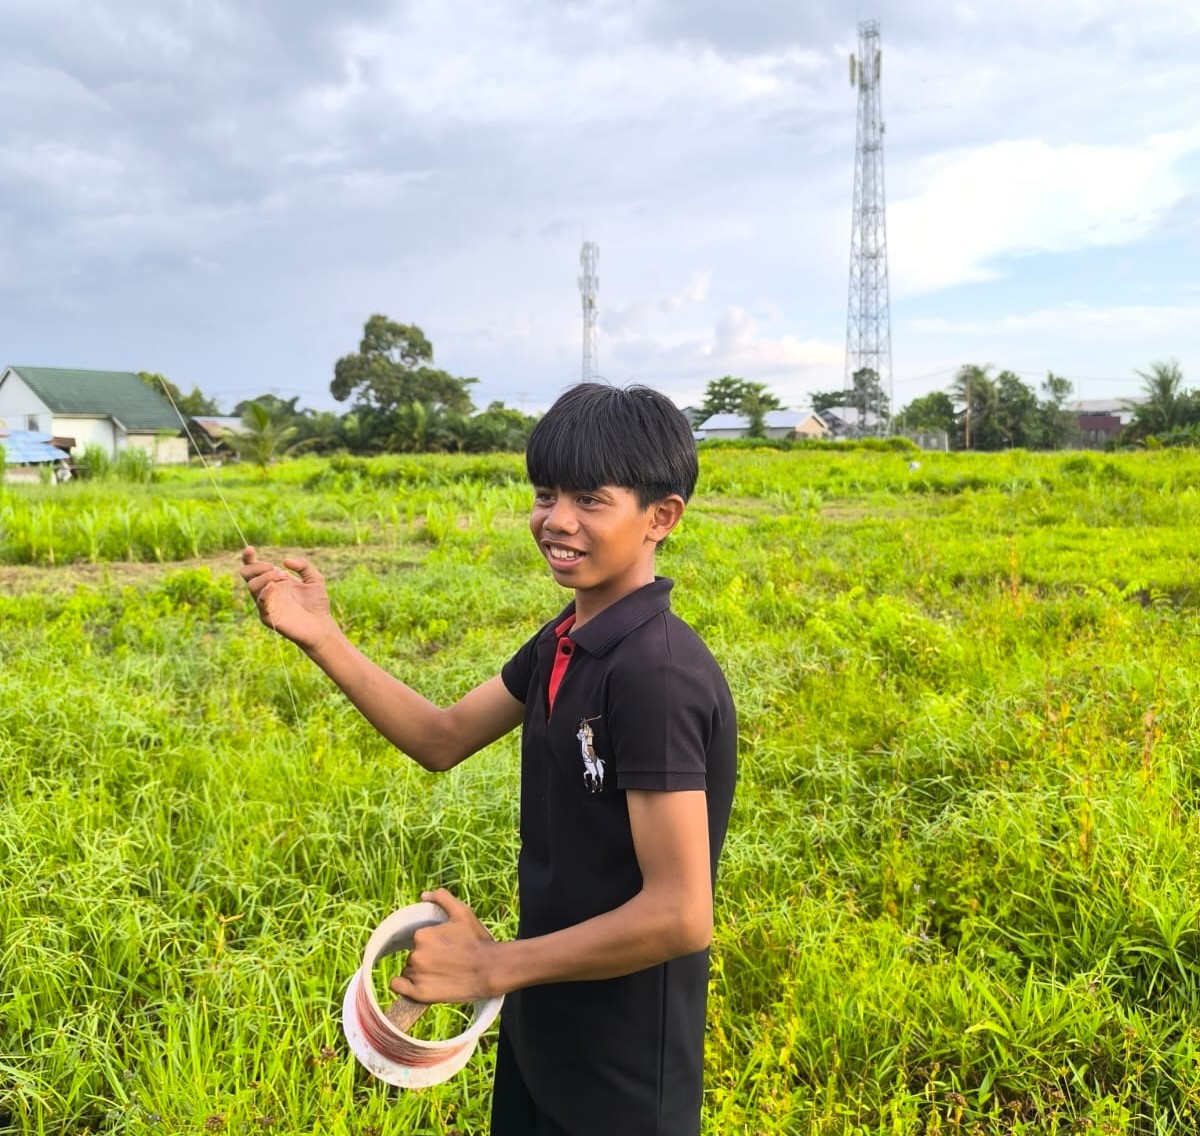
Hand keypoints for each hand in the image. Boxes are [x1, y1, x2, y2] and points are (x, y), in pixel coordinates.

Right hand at [239, 546, 337, 651]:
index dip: (248, 558)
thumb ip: (303, 565)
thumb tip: (284, 561)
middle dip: (259, 567)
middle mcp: (266, 591)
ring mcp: (266, 604)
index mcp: (273, 581)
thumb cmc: (317, 603)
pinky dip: (265, 592)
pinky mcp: (268, 617)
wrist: (321, 626)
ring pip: (252, 586)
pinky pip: (260, 603)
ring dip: (267, 577)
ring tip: (285, 577)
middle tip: (280, 571)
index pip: (253, 568)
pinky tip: (274, 586)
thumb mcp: (314, 578)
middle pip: (247, 574)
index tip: (250, 548)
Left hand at [389, 889, 497, 1004]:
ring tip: (442, 976)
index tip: (447, 951)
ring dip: (420, 974)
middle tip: (447, 963)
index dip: (432, 946)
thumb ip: (442, 898)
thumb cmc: (477, 941)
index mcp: (421, 935)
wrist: (491, 969)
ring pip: (410, 972)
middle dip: (427, 960)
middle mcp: (416, 954)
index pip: (419, 941)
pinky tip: (419, 986)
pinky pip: (398, 986)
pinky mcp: (419, 994)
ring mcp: (416, 975)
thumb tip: (424, 896)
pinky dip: (404, 987)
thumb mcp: (462, 913)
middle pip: (414, 956)